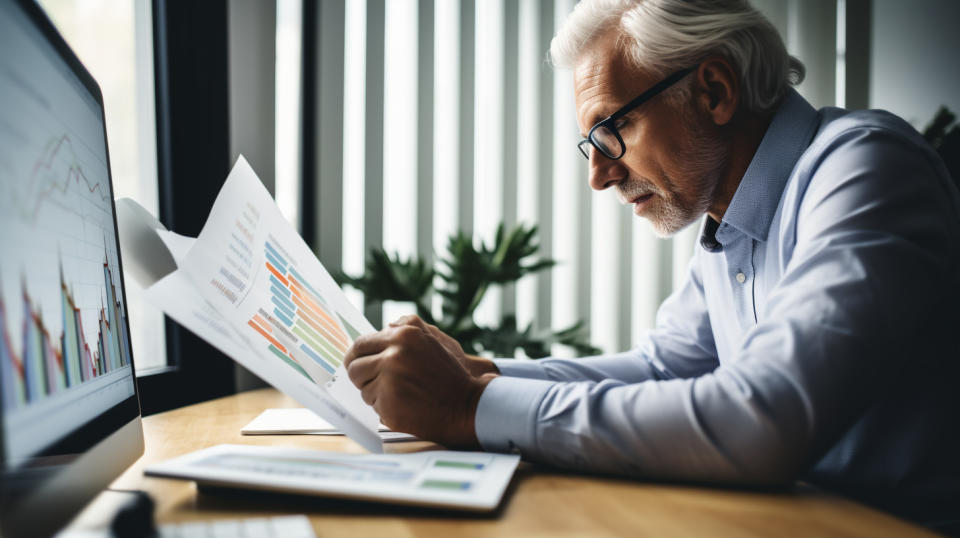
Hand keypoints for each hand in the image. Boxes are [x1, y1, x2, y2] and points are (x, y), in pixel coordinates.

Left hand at [343, 322, 495, 447]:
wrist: (467, 405)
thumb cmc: (451, 374)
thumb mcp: (435, 338)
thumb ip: (408, 327)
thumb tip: (386, 326)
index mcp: (402, 335)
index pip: (360, 344)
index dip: (355, 356)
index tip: (356, 363)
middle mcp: (394, 355)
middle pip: (354, 368)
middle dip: (363, 377)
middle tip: (378, 382)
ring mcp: (390, 380)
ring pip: (363, 389)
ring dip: (376, 394)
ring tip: (402, 394)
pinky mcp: (389, 404)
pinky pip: (372, 406)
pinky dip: (385, 408)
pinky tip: (406, 405)